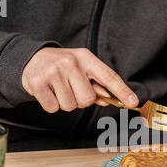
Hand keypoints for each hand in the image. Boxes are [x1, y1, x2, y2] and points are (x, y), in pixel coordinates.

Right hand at [22, 48, 138, 112]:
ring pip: (70, 106)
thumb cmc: (63, 66)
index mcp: (86, 58)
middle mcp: (70, 62)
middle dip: (81, 100)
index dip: (122, 91)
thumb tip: (110, 100)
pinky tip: (49, 92)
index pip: (108, 76)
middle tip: (72, 89)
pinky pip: (53, 108)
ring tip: (59, 89)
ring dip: (66, 103)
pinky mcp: (38, 83)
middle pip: (87, 99)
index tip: (133, 102)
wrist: (32, 58)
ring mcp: (53, 72)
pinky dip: (52, 105)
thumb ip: (97, 85)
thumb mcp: (82, 68)